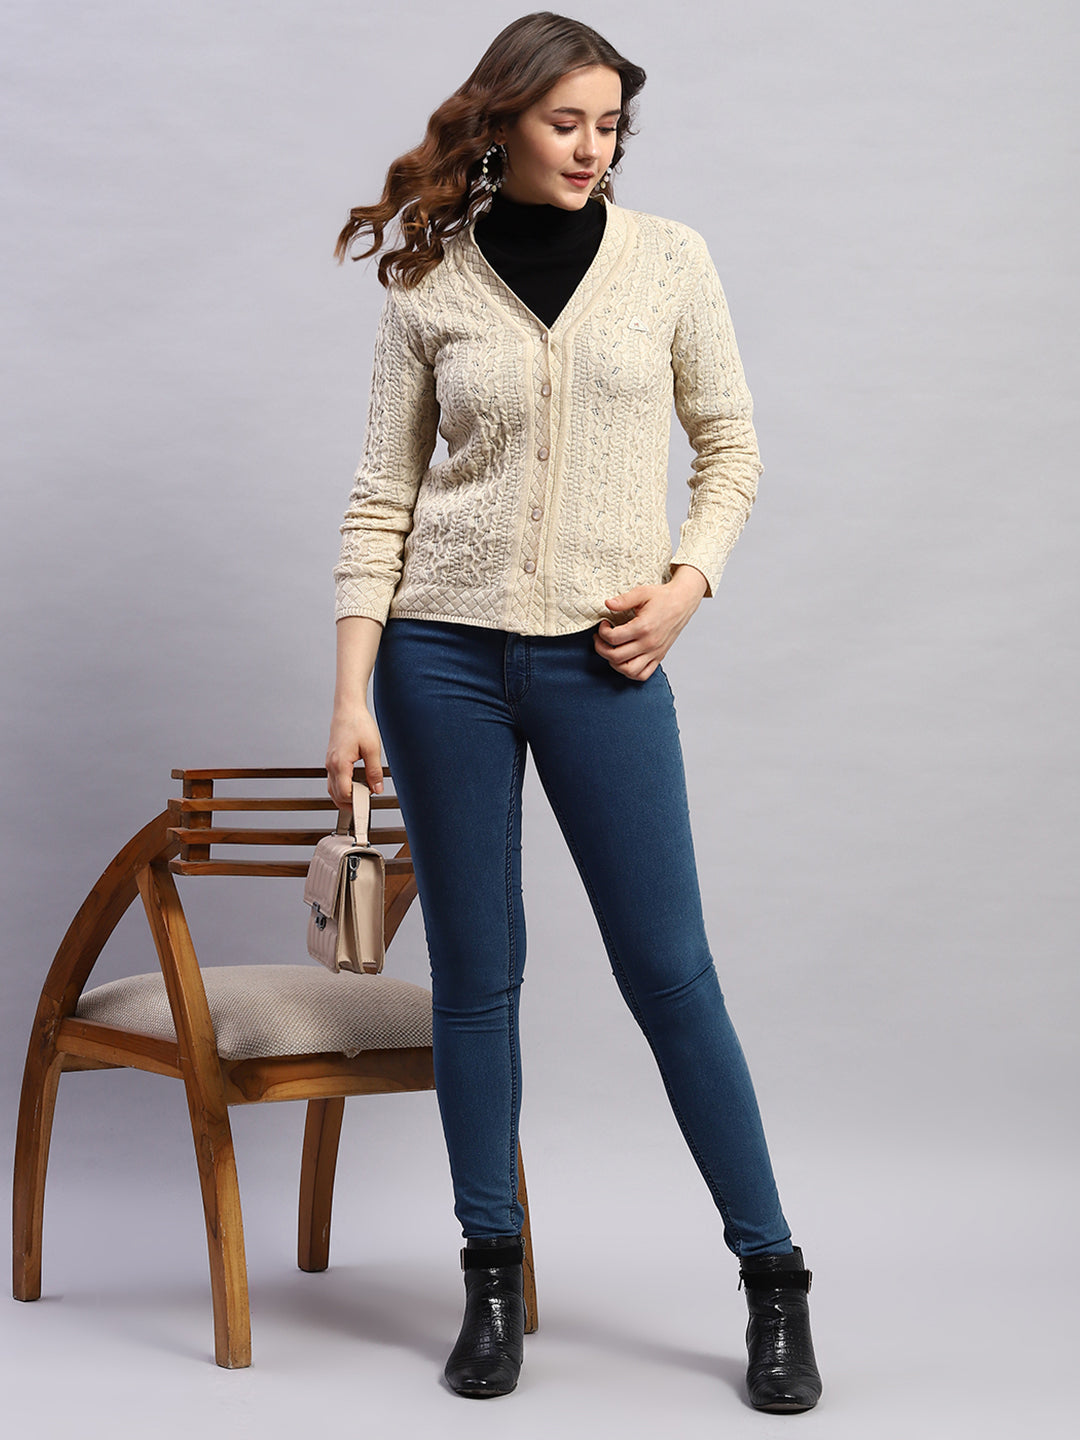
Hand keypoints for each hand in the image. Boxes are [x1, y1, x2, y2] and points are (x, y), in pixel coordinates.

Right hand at [325, 705, 383, 808]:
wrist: (348, 709)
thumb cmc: (358, 724)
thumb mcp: (372, 749)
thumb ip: (374, 771)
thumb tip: (377, 788)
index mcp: (340, 763)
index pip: (344, 793)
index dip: (356, 801)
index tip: (369, 801)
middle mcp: (331, 765)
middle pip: (336, 795)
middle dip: (350, 803)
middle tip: (366, 804)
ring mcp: (329, 763)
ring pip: (332, 789)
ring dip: (344, 797)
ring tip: (361, 798)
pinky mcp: (332, 760)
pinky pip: (333, 780)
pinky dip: (342, 788)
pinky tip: (354, 786)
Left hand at [594, 564, 708, 680]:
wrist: (682, 603)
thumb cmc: (663, 597)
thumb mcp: (642, 592)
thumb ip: (623, 600)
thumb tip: (607, 603)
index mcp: (643, 627)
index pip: (613, 638)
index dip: (602, 632)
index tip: (604, 624)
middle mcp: (649, 643)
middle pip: (616, 657)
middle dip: (601, 648)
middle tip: (600, 638)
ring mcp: (654, 652)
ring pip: (628, 670)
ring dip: (614, 663)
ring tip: (610, 651)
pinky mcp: (659, 657)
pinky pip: (643, 675)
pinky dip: (630, 673)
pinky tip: (624, 660)